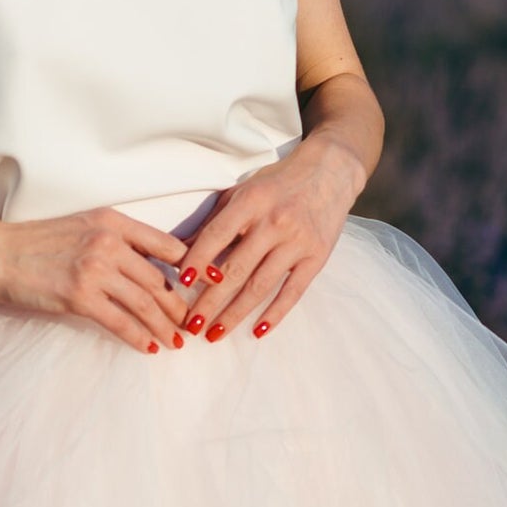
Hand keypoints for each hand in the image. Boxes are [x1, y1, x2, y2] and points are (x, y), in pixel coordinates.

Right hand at [0, 207, 187, 354]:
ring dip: (164, 327)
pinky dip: (138, 337)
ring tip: (175, 342)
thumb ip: (113, 240)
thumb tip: (145, 267)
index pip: (167, 246)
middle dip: (178, 307)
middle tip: (189, 324)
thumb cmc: (34, 242)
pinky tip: (148, 348)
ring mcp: (94, 270)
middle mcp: (108, 243)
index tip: (202, 288)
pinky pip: (120, 321)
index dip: (190, 270)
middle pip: (159, 280)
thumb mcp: (81, 227)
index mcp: (112, 222)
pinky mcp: (79, 296)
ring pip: (145, 303)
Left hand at [170, 137, 364, 345]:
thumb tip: (176, 249)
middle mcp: (274, 222)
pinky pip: (293, 291)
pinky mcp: (317, 256)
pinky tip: (257, 332)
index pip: (217, 236)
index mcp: (250, 202)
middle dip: (209, 301)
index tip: (180, 285)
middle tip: (191, 325)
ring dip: (234, 314)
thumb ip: (213, 222)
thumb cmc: (277, 183)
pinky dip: (275, 314)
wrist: (330, 172)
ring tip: (214, 335)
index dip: (197, 261)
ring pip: (260, 286)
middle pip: (235, 269)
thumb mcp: (242, 193)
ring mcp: (297, 241)